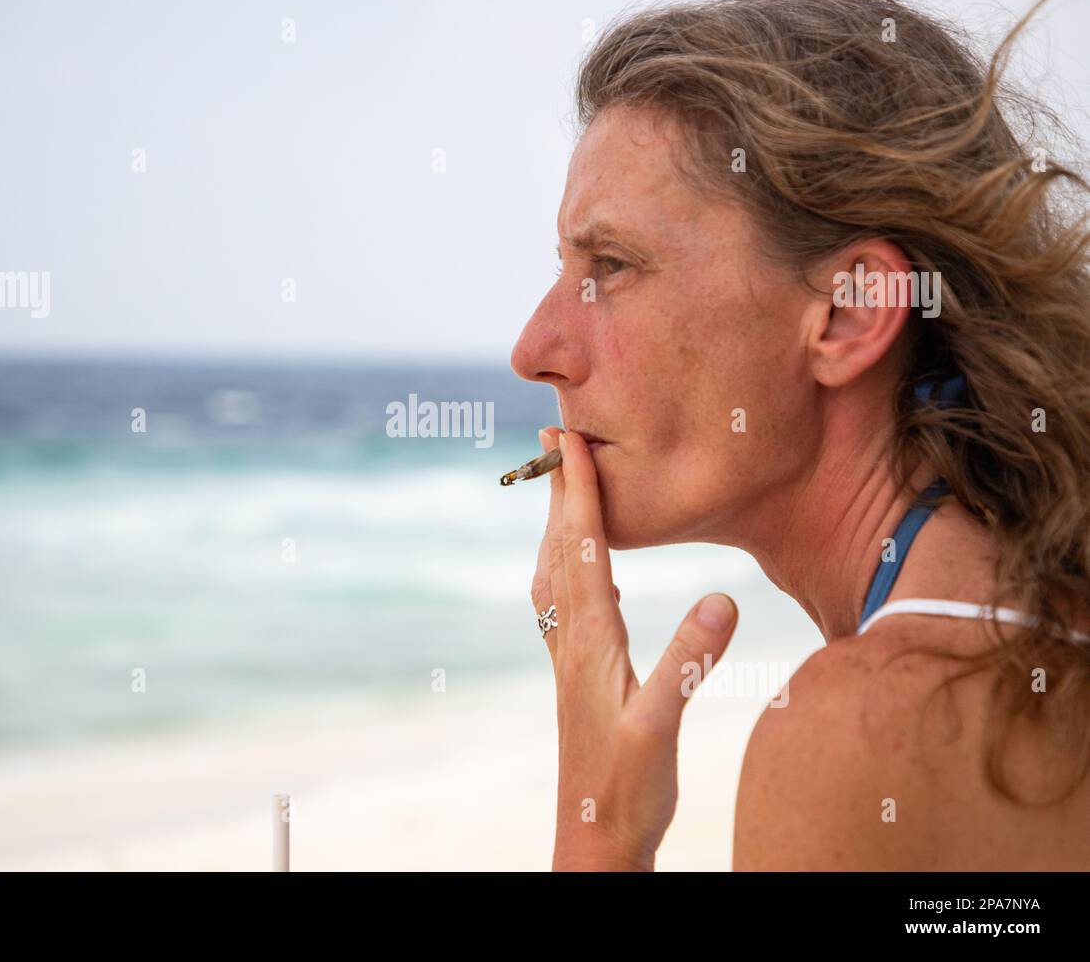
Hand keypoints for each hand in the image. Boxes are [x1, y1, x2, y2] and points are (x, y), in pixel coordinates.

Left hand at [531, 427, 738, 870]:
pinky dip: (567, 568)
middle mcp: (570, 641)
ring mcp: (568, 658)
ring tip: (563, 489)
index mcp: (589, 641)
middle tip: (553, 439)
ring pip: (555, 573)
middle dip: (556, 491)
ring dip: (557, 525)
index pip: (580, 549)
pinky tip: (585, 572)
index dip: (576, 492)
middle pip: (557, 549)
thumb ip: (690, 662)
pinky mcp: (576, 675)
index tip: (569, 440)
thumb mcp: (662, 724)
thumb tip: (722, 599)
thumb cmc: (626, 788)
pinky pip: (564, 603)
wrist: (595, 836)